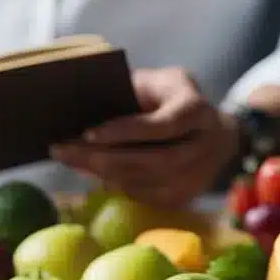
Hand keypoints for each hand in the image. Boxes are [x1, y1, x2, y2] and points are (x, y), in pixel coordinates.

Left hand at [51, 67, 239, 207]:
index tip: (88, 133)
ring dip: (103, 174)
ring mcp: (199, 176)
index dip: (126, 131)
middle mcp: (205, 146)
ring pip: (147, 183)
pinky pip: (146, 197)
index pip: (163, 125)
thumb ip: (128, 92)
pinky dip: (117, 186)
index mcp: (197, 110)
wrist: (216, 133)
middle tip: (63, 151)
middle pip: (154, 161)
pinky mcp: (187, 197)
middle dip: (104, 158)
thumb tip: (81, 108)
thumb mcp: (156, 83)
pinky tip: (95, 173)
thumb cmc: (173, 101)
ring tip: (71, 160)